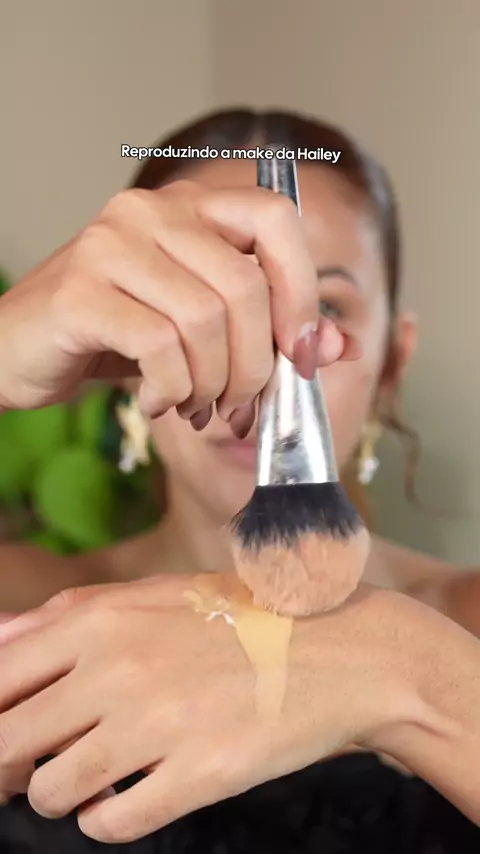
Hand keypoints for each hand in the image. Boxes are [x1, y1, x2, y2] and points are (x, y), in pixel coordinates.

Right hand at [0, 181, 357, 431]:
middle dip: (255, 366)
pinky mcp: (80, 292)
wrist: (19, 350)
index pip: (275, 218)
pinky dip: (172, 390)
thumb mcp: (199, 332)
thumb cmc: (114, 338)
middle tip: (239, 407)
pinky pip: (159, 348)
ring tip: (196, 406)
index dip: (303, 289)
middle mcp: (150, 212)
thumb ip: (269, 333)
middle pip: (245, 287)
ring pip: (205, 321)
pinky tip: (158, 402)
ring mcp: (110, 246)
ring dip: (213, 385)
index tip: (300, 354)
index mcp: (187, 208)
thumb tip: (338, 346)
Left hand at [0, 576, 412, 842]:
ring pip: (52, 791)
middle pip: (7, 742)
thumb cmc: (240, 616)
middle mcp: (119, 668)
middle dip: (11, 765)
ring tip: (94, 775)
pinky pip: (110, 825)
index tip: (7, 732)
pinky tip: (130, 793)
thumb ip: (65, 613)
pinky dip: (106, 819)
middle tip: (35, 764)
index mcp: (101, 619)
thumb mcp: (150, 594)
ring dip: (62, 793)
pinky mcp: (198, 776)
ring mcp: (158, 724)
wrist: (339, 650)